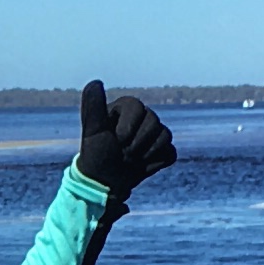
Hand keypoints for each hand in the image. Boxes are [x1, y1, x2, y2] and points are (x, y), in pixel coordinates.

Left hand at [78, 82, 176, 196]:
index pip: (138, 107)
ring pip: (165, 136)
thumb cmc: (96, 155)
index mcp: (126, 107)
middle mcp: (142, 117)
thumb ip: (93, 106)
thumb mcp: (92, 131)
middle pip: (154, 121)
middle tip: (122, 152)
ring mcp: (154, 134)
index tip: (116, 140)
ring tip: (130, 159)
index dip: (127, 128)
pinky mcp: (163, 151)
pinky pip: (171, 153)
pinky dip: (158, 162)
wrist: (104, 183)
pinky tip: (142, 165)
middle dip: (136, 143)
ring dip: (146, 153)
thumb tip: (95, 82)